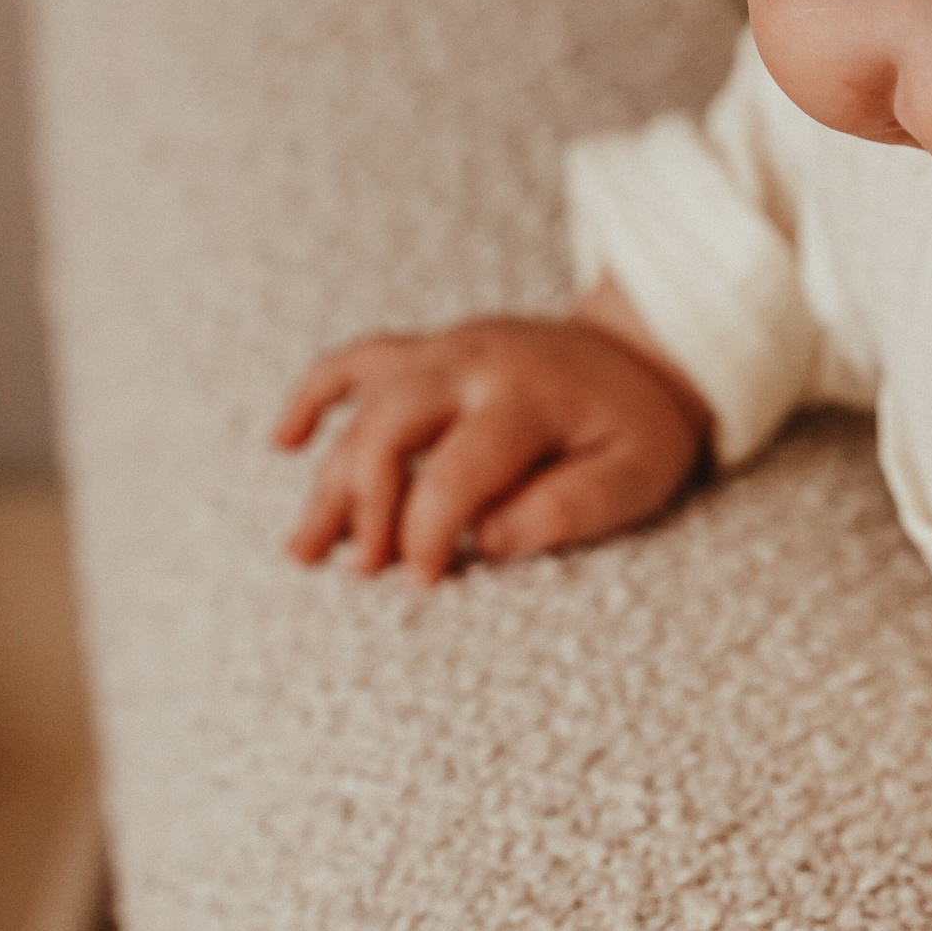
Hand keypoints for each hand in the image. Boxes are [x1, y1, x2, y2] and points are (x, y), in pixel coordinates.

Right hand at [274, 286, 708, 581]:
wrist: (647, 355)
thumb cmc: (641, 430)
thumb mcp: (636, 477)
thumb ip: (569, 508)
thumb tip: (485, 539)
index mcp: (529, 395)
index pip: (456, 469)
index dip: (428, 531)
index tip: (423, 581)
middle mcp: (477, 362)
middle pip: (389, 425)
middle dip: (368, 503)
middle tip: (365, 569)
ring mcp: (448, 349)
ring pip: (364, 404)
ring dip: (331, 478)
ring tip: (305, 551)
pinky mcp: (432, 350)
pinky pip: (358, 359)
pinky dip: (315, 395)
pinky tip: (284, 442)